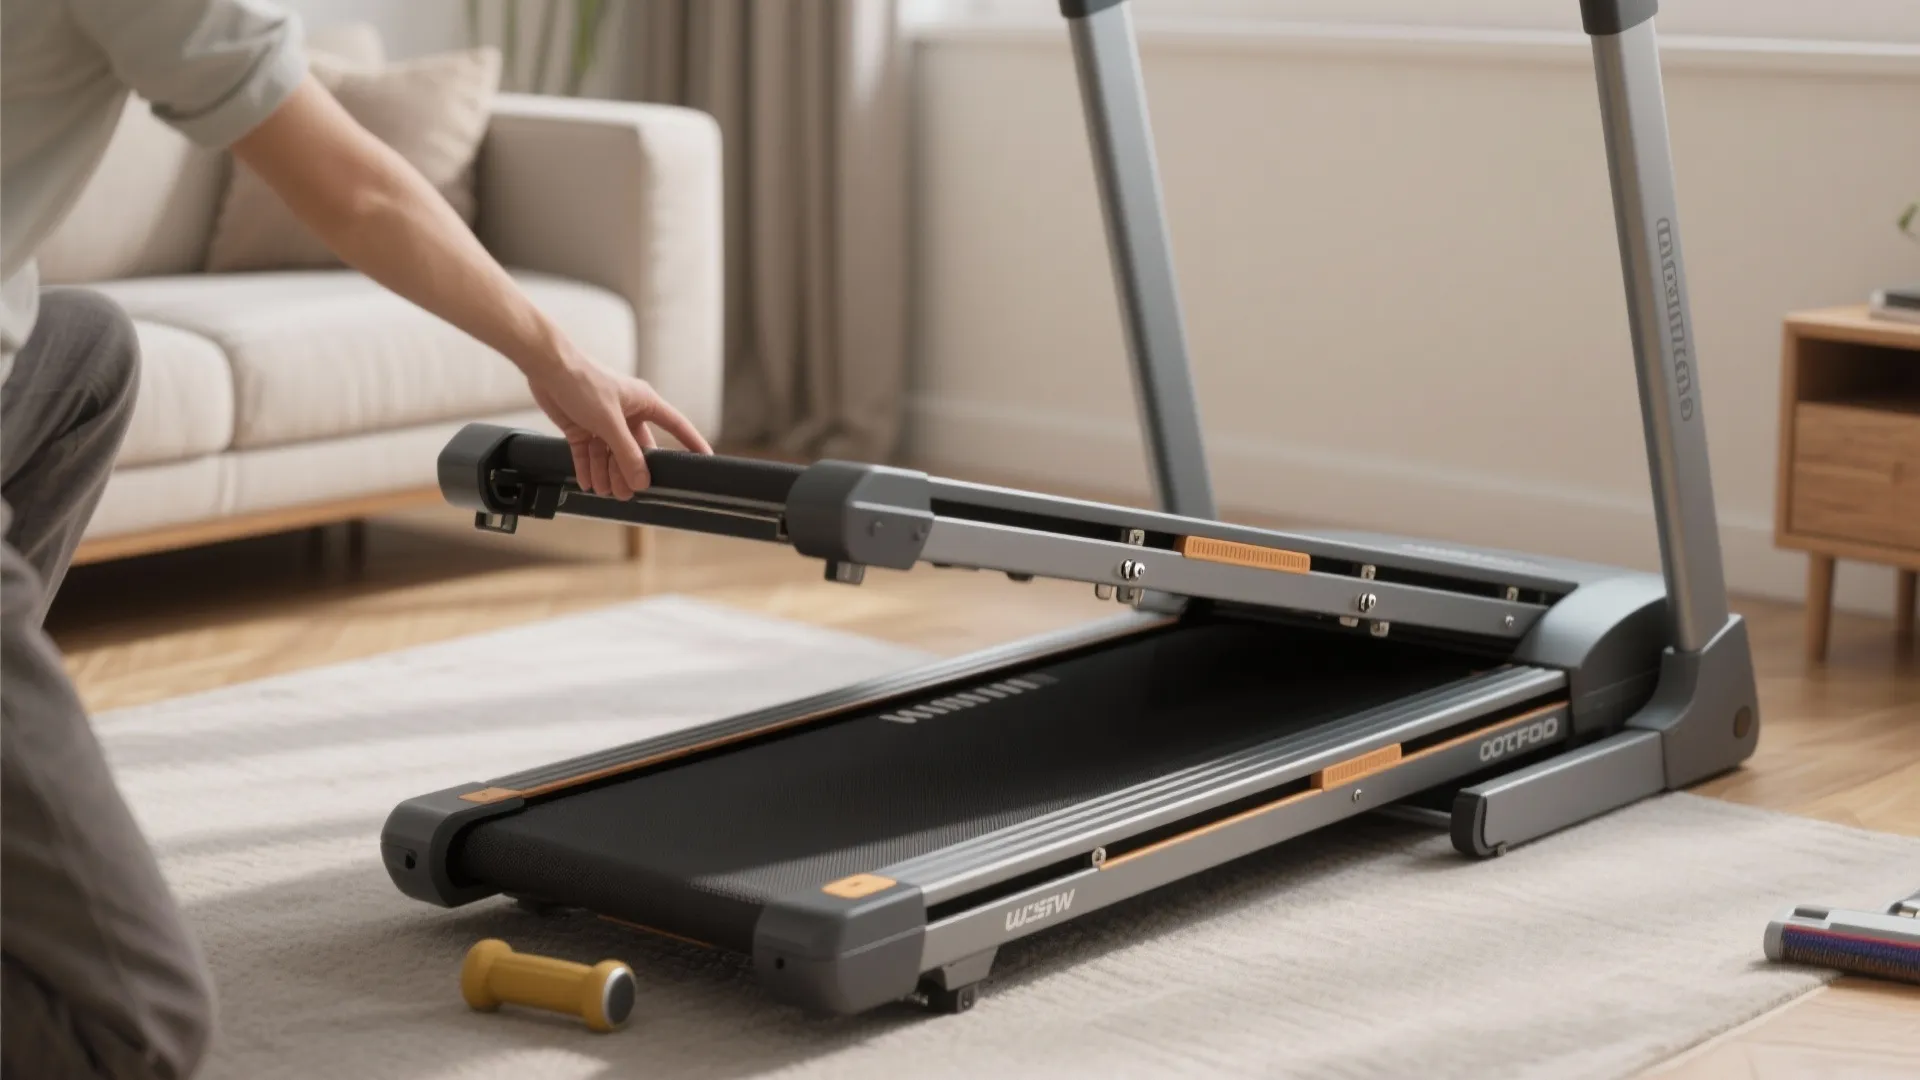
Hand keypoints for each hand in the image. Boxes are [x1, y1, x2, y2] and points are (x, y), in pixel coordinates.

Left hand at [527, 352, 712, 499]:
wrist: (547, 368)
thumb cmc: (583, 382)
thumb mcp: (610, 422)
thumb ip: (626, 453)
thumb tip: (642, 481)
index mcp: (644, 403)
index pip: (676, 426)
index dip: (691, 442)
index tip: (706, 459)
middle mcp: (627, 413)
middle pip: (636, 450)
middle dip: (629, 472)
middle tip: (625, 493)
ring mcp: (604, 421)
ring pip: (610, 455)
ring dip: (605, 473)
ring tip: (601, 488)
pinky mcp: (582, 426)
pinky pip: (589, 454)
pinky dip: (587, 468)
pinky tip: (587, 482)